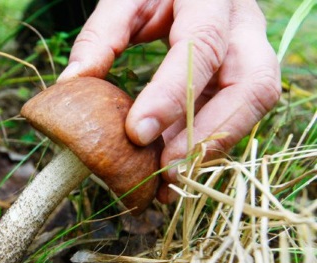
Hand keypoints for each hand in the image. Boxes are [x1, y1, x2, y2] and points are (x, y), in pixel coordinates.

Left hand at [58, 0, 280, 202]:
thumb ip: (101, 34)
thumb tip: (72, 82)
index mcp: (211, 0)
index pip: (202, 48)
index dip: (173, 94)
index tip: (137, 133)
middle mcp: (244, 28)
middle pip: (252, 86)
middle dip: (211, 134)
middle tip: (168, 170)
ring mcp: (251, 55)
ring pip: (252, 108)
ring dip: (212, 150)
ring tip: (170, 184)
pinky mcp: (243, 79)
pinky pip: (234, 116)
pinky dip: (205, 147)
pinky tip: (174, 170)